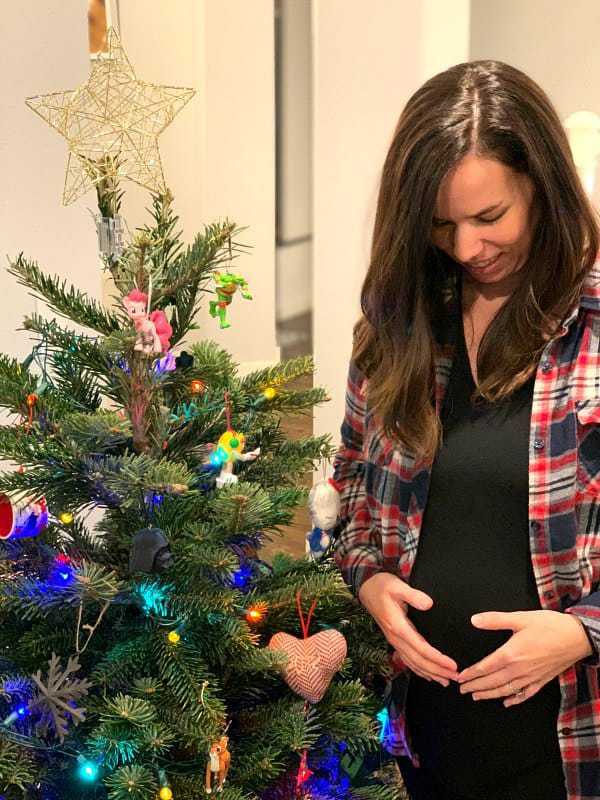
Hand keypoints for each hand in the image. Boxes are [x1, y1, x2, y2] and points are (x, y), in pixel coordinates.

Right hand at [358, 572, 458, 686]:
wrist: (366, 588)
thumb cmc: (382, 586)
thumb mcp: (397, 586)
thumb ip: (413, 595)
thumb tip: (429, 604)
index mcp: (398, 627)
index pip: (421, 648)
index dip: (437, 659)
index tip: (453, 665)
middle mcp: (396, 638)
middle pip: (418, 660)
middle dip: (438, 671)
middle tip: (456, 677)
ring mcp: (394, 641)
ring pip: (413, 663)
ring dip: (430, 674)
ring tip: (446, 681)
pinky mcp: (394, 640)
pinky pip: (407, 660)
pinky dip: (418, 670)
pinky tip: (428, 676)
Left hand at [456, 609, 592, 706]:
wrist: (577, 637)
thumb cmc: (549, 626)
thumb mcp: (520, 618)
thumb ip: (495, 620)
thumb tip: (474, 620)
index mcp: (511, 653)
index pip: (485, 667)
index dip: (471, 673)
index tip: (459, 678)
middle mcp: (519, 669)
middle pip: (492, 682)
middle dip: (476, 687)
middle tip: (462, 690)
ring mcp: (531, 677)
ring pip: (506, 690)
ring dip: (490, 695)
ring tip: (477, 697)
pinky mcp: (542, 680)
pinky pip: (526, 694)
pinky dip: (515, 699)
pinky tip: (507, 702)